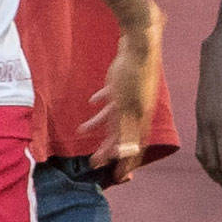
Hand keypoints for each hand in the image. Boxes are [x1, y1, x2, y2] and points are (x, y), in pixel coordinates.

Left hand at [85, 20, 161, 184]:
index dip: (126, 164)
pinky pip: (111, 98)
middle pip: (122, 135)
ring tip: (82, 132)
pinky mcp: (123, 83)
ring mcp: (130, 96)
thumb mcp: (126, 106)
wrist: (138, 43)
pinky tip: (91, 103)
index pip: (134, 147)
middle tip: (93, 163)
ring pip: (114, 117)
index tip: (117, 178)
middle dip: (108, 149)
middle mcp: (137, 110)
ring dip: (99, 127)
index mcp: (140, 118)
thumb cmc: (132, 75)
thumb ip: (126, 130)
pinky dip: (101, 103)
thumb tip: (127, 153)